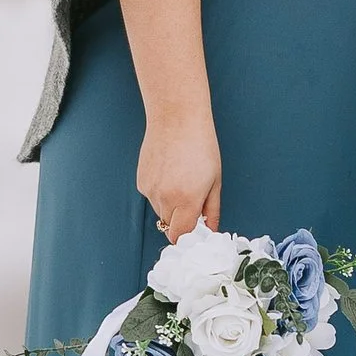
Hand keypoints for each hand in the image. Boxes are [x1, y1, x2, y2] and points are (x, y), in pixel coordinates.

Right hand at [136, 107, 221, 242]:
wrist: (176, 119)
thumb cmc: (201, 146)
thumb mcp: (215, 180)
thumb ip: (212, 209)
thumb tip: (210, 230)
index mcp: (187, 200)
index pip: (180, 236)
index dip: (188, 236)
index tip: (195, 229)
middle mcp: (165, 198)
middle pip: (169, 226)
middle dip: (180, 220)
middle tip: (192, 199)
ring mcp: (150, 190)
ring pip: (160, 211)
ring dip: (170, 205)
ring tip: (181, 178)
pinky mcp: (141, 182)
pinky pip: (151, 197)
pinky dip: (160, 192)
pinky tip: (169, 171)